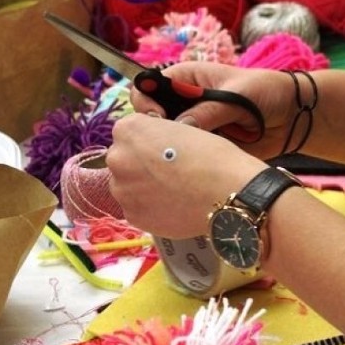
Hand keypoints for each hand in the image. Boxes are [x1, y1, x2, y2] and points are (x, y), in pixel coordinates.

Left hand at [105, 110, 264, 237]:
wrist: (226, 191)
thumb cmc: (210, 154)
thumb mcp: (179, 127)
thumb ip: (155, 135)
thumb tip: (149, 148)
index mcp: (127, 129)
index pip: (128, 133)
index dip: (148, 140)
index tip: (163, 148)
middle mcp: (117, 157)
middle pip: (123, 159)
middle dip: (140, 164)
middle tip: (168, 171)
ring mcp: (122, 189)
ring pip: (127, 185)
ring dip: (142, 187)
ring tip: (171, 190)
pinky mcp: (132, 216)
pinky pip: (136, 208)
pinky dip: (149, 207)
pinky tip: (171, 205)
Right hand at [131, 61, 301, 160]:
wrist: (291, 117)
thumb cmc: (265, 92)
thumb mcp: (237, 96)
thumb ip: (209, 111)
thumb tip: (180, 129)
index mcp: (185, 78)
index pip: (148, 86)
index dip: (146, 103)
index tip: (158, 120)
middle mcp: (183, 102)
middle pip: (151, 118)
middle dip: (155, 132)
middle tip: (169, 146)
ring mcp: (191, 126)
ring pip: (165, 141)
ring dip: (169, 150)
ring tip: (183, 161)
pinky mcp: (201, 148)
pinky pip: (184, 157)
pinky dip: (184, 164)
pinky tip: (191, 170)